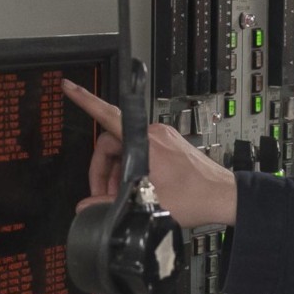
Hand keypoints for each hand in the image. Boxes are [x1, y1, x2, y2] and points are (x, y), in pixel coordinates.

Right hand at [62, 80, 238, 227]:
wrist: (223, 196)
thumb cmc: (195, 197)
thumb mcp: (146, 203)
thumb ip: (111, 204)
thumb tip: (87, 206)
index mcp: (146, 141)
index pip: (108, 114)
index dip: (85, 100)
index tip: (69, 87)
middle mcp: (154, 134)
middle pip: (112, 142)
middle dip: (103, 169)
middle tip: (103, 194)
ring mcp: (164, 138)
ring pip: (126, 149)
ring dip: (117, 172)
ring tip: (120, 196)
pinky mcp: (170, 146)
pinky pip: (141, 152)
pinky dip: (132, 168)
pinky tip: (135, 188)